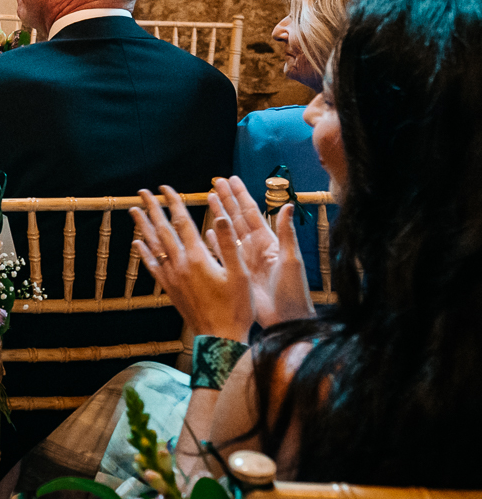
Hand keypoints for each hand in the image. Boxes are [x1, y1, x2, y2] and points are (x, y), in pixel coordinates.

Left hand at [132, 185, 252, 342]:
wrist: (219, 338)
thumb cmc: (236, 307)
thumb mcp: (239, 274)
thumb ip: (227, 244)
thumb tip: (219, 216)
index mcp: (198, 257)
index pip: (182, 222)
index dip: (174, 202)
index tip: (166, 187)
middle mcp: (180, 264)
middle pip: (163, 230)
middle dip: (152, 208)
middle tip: (142, 192)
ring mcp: (172, 277)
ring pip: (153, 245)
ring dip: (143, 226)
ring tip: (133, 210)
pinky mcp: (169, 289)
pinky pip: (152, 266)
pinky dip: (144, 252)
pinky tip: (138, 243)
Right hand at [211, 177, 313, 328]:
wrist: (286, 318)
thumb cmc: (292, 290)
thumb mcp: (291, 259)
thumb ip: (287, 232)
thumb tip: (288, 205)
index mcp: (268, 241)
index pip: (251, 212)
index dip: (240, 195)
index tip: (230, 180)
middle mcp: (255, 247)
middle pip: (237, 218)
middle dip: (227, 199)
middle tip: (215, 182)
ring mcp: (245, 259)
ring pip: (228, 231)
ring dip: (218, 215)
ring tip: (208, 199)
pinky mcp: (237, 271)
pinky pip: (223, 251)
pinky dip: (214, 241)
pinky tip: (206, 231)